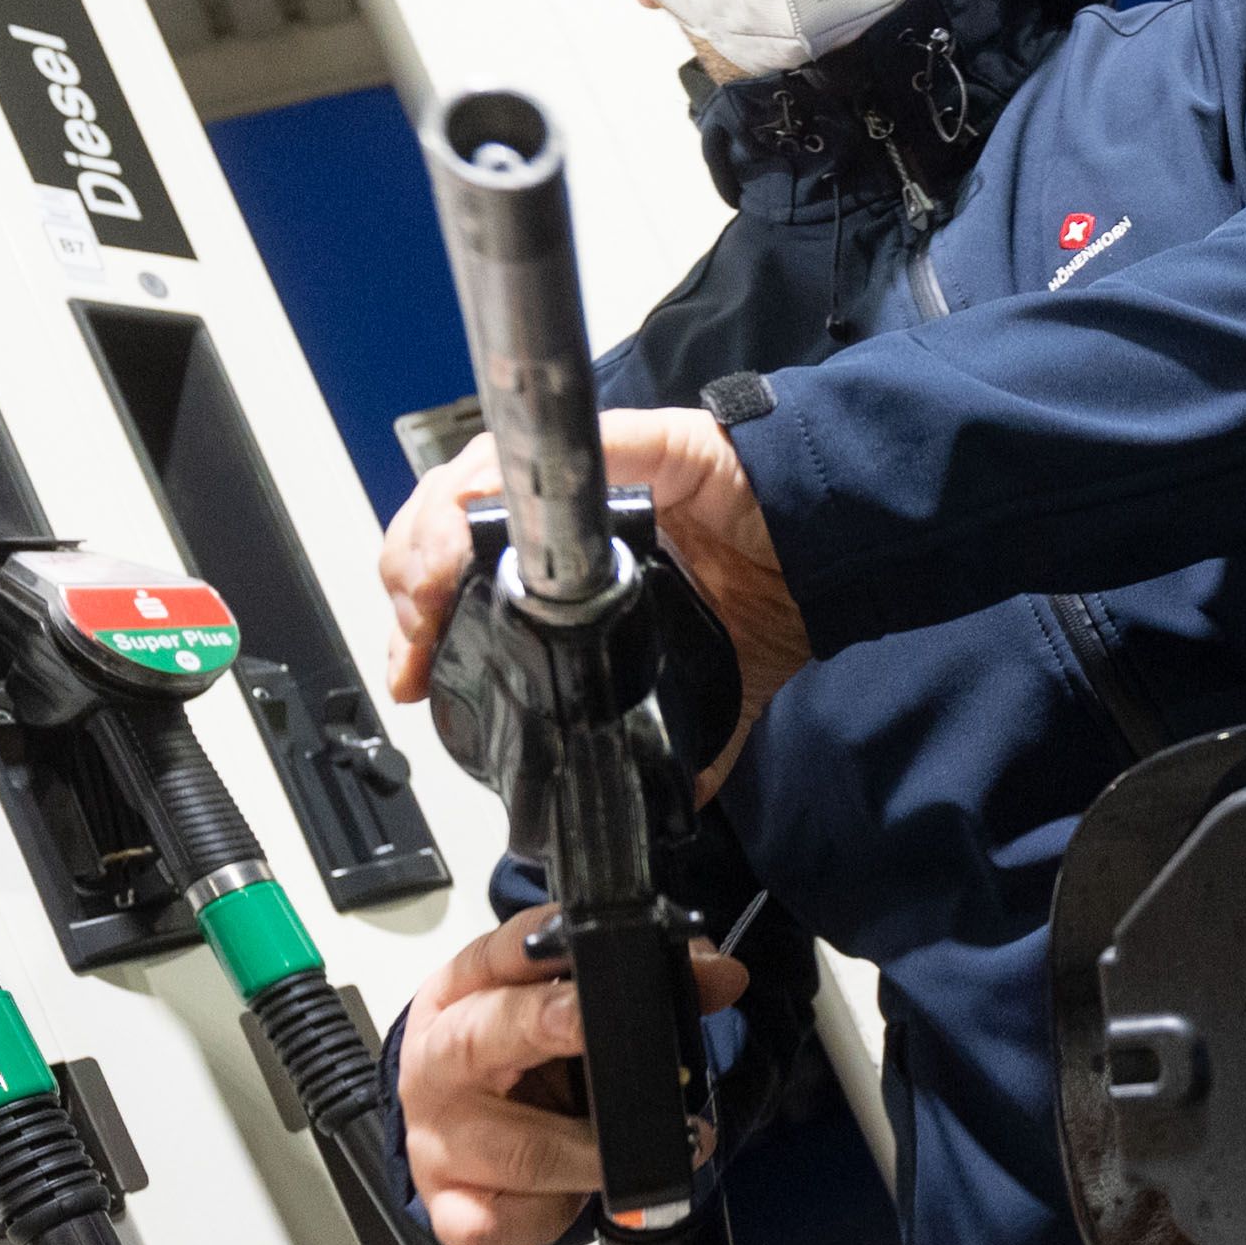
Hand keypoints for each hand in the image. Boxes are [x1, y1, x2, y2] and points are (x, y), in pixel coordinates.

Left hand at [379, 411, 811, 797]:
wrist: (836, 550)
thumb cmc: (769, 592)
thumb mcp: (695, 685)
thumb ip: (661, 735)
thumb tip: (649, 804)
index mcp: (570, 561)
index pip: (460, 574)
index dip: (418, 617)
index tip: (411, 675)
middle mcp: (569, 508)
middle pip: (440, 523)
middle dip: (409, 584)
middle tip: (414, 647)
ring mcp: (594, 469)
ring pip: (469, 479)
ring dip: (431, 538)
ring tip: (427, 594)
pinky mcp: (634, 441)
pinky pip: (555, 447)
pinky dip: (499, 480)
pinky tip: (466, 526)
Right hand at [400, 904, 749, 1244]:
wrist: (459, 1139)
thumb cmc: (521, 1065)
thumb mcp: (572, 1013)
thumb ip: (645, 984)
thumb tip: (720, 975)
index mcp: (460, 997)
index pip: (493, 956)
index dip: (539, 946)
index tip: (593, 948)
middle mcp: (437, 1064)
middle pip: (478, 1038)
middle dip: (542, 1026)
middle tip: (597, 1025)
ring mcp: (437, 1142)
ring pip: (517, 1148)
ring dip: (596, 1152)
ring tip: (665, 1145)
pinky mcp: (450, 1209)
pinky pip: (498, 1223)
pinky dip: (552, 1217)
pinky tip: (585, 1200)